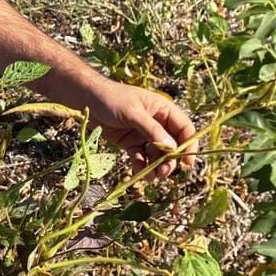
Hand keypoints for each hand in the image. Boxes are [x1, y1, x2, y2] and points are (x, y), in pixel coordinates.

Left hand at [82, 80, 197, 177]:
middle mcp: (156, 123)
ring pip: (157, 154)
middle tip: (163, 172)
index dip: (189, 145)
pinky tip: (138, 171)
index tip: (188, 162)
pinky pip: (141, 157)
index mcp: (162, 110)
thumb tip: (171, 148)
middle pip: (172, 145)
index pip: (184, 128)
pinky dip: (141, 165)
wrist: (85, 99)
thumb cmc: (111, 99)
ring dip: (156, 166)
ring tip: (152, 176)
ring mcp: (143, 134)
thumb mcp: (132, 112)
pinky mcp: (130, 143)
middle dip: (170, 160)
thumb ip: (152, 130)